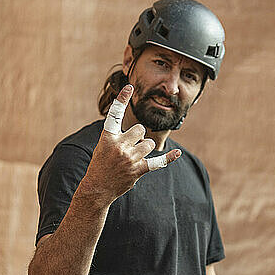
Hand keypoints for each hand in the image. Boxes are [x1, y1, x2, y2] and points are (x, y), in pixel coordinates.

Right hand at [83, 84, 181, 203]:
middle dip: (138, 136)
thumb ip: (118, 135)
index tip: (129, 87)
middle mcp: (119, 146)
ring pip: (149, 143)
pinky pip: (157, 162)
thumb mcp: (103, 145)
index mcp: (107, 137)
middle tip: (127, 148)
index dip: (122, 100)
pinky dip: (168, 158)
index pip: (115, 115)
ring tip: (133, 157)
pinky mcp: (138, 170)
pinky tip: (177, 153)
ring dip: (144, 148)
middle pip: (140, 130)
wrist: (97, 187)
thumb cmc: (101, 164)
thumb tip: (141, 132)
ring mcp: (129, 159)